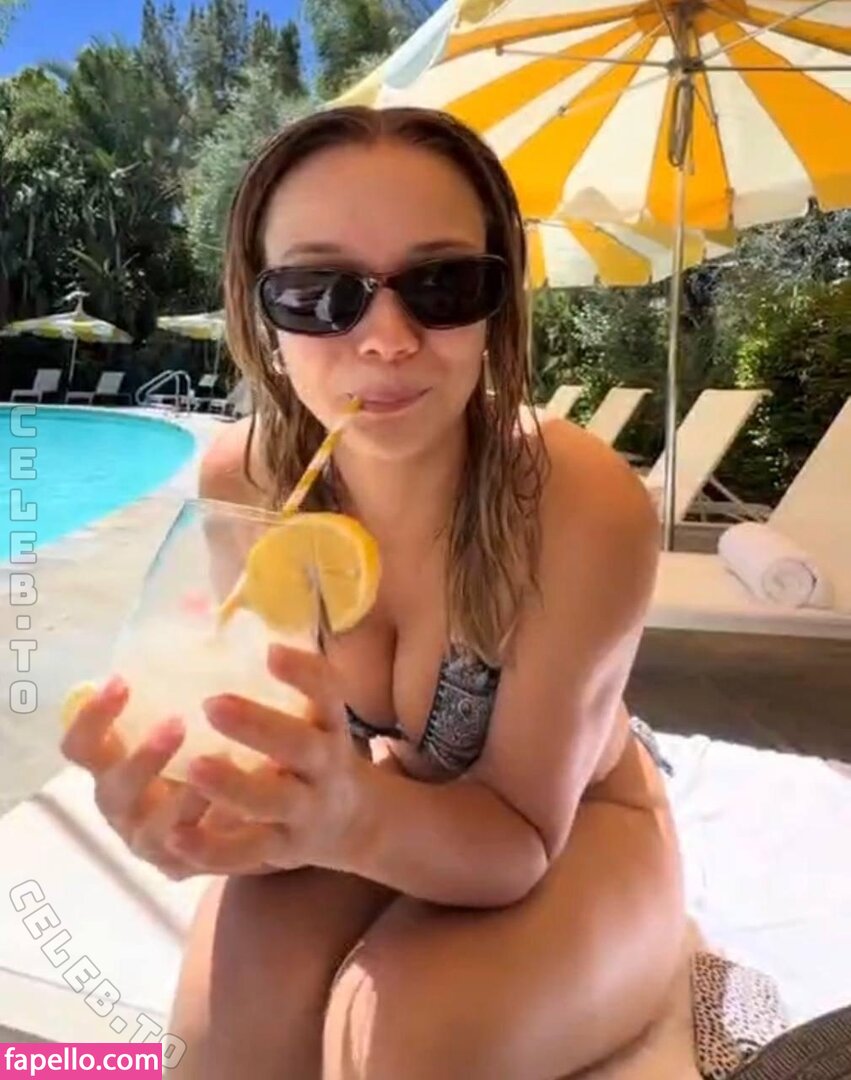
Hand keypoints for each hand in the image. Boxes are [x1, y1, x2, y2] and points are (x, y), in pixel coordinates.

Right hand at [60, 677, 278, 878]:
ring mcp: (149, 841)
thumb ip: (188, 677)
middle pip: (112, 790)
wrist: (238, 808)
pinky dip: (212, 834)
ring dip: (181, 800)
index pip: (81, 746)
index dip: (92, 718)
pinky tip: (239, 809)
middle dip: (141, 758)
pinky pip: (193, 858)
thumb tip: (203, 609)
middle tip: (178, 724)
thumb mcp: (189, 716)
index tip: (122, 682)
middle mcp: (122, 806)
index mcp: (111, 766)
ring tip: (222, 768)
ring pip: (153, 830)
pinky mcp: (185, 867)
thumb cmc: (203, 746)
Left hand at [175, 644, 370, 874]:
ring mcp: (305, 811)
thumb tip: (207, 612)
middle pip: (301, 746)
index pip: (328, 693)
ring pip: (272, 802)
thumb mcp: (315, 715)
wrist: (352, 821)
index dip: (305, 673)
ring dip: (234, 785)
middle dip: (260, 726)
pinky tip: (176, 836)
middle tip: (212, 703)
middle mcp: (324, 766)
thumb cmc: (313, 751)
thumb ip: (279, 680)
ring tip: (194, 766)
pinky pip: (247, 852)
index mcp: (330, 725)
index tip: (271, 651)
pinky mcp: (281, 850)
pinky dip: (212, 848)